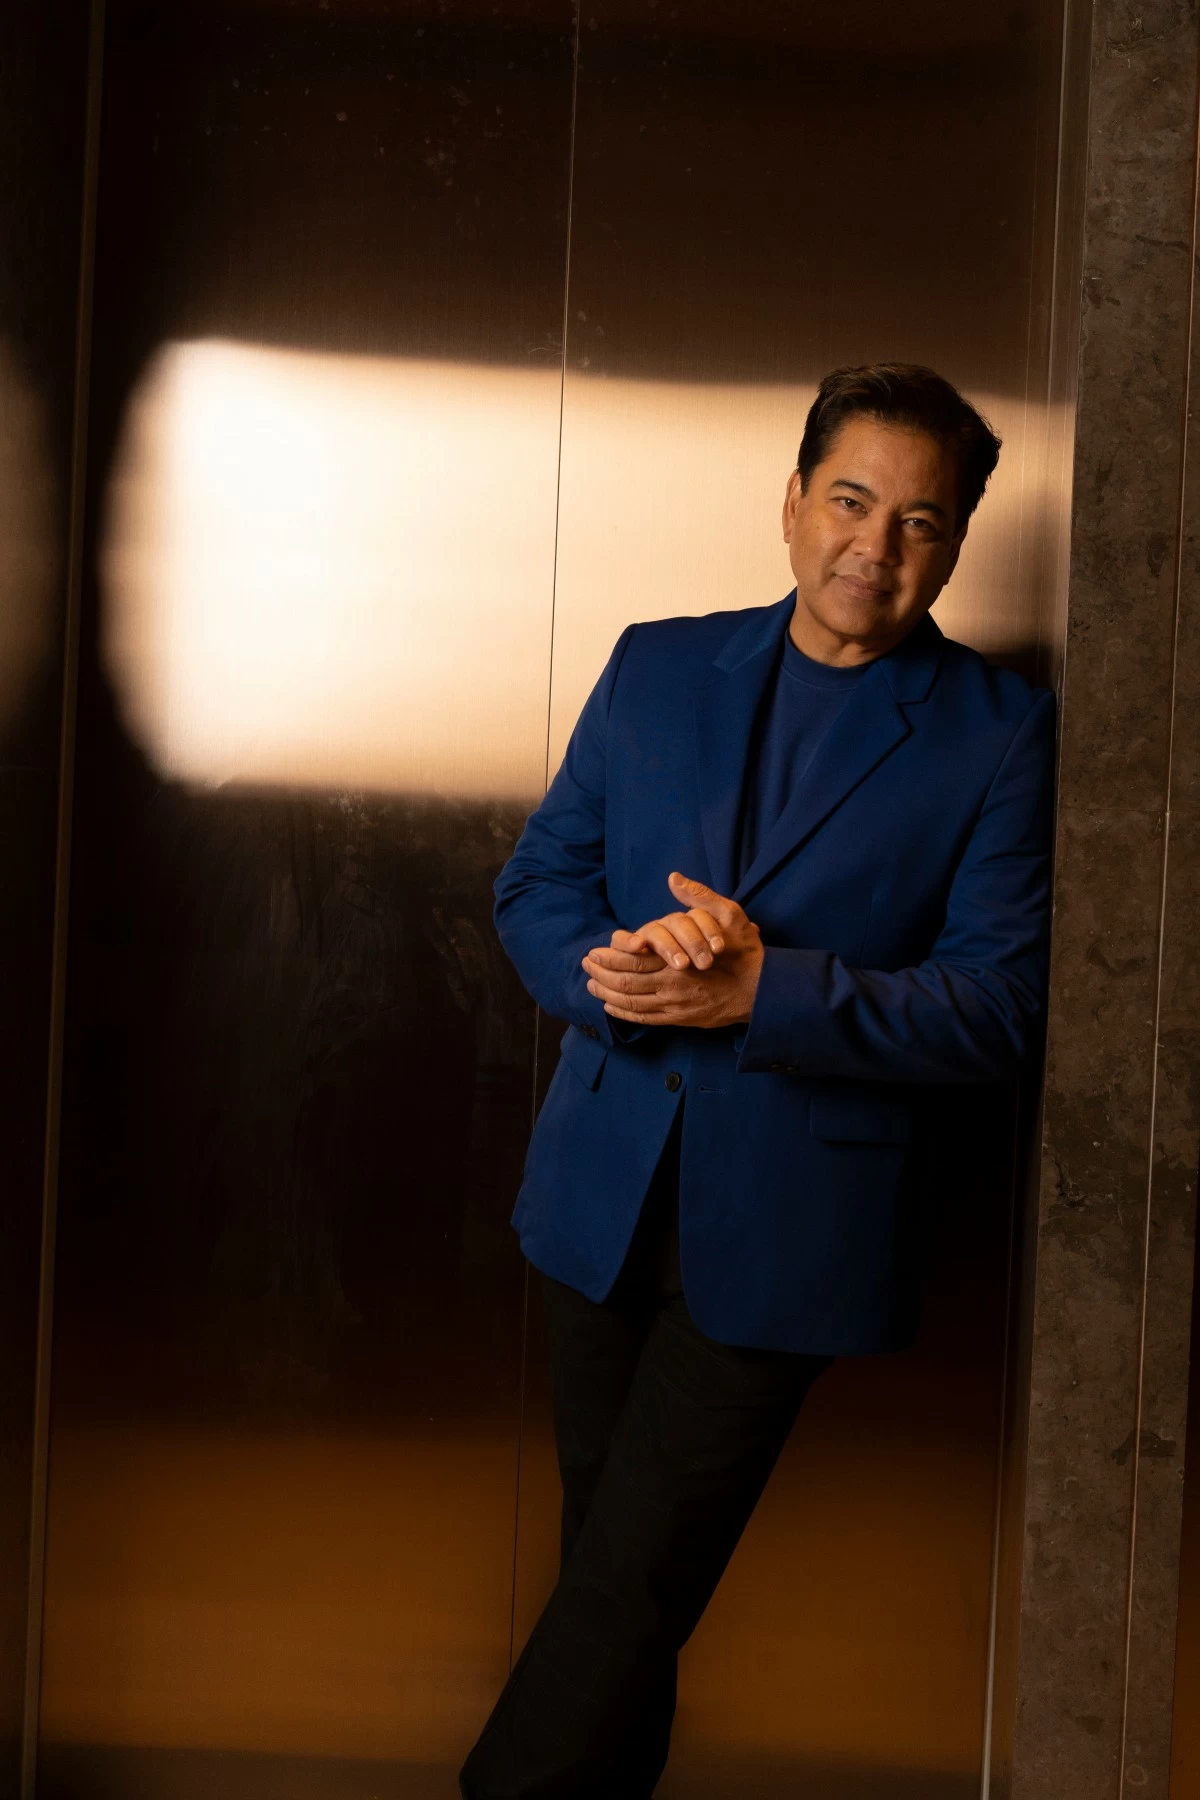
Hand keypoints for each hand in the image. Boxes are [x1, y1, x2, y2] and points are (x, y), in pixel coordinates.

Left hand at [582, 873, 762, 1028]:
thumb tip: (675, 878)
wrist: (764, 991)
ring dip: (607, 994)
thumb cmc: (745, 953)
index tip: (594, 951)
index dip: (611, 956)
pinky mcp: (680, 1020)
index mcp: (679, 962)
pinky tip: (611, 1007)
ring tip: (591, 985)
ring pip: (632, 1003)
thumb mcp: (730, 916)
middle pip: (626, 983)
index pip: (634, 960)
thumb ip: (700, 898)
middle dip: (602, 975)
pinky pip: (645, 1020)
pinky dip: (625, 1014)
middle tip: (585, 966)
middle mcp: (672, 987)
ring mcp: (675, 1007)